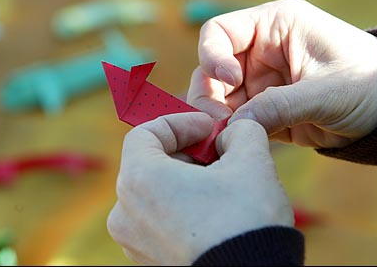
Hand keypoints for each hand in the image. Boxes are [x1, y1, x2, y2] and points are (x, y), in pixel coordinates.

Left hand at [107, 112, 292, 264]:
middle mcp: (125, 211)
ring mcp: (133, 240)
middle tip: (218, 152)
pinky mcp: (147, 259)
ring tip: (220, 182)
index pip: (145, 133)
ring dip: (183, 179)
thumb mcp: (251, 161)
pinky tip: (212, 210)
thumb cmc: (245, 222)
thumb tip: (234, 133)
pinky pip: (158, 220)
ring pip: (154, 192)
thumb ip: (240, 132)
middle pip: (149, 163)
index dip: (179, 123)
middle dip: (185, 151)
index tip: (208, 128)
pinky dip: (180, 206)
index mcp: (139, 179)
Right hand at [189, 0, 376, 147]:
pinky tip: (235, 146)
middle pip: (208, 71)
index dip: (213, 57)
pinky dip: (228, 134)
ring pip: (215, 99)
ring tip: (226, 138)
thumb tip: (234, 126)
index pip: (219, 33)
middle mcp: (258, 53)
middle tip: (216, 124)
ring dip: (215, 120)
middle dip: (208, 97)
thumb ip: (280, 106)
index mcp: (273, 27)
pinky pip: (232, 121)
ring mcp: (257, 83)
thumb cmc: (370, 84)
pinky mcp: (261, 110)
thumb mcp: (327, 92)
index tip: (230, 81)